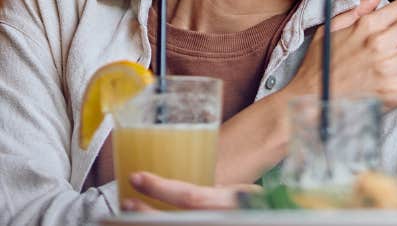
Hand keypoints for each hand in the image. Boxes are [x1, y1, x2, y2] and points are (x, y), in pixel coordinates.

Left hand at [121, 172, 256, 210]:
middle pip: (172, 222)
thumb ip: (215, 194)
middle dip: (143, 213)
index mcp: (227, 205)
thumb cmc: (257, 208)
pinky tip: (154, 220)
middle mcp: (216, 221)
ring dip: (148, 222)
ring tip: (134, 213)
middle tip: (126, 201)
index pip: (189, 197)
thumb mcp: (241, 194)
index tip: (138, 177)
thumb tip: (184, 185)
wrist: (268, 221)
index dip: (159, 188)